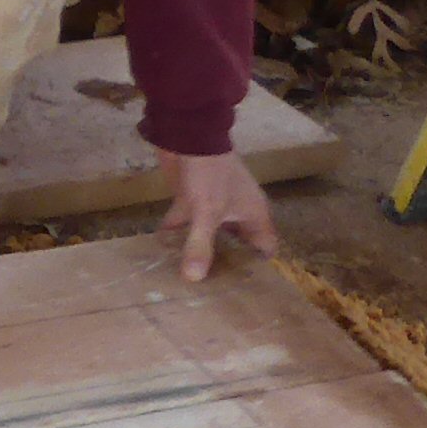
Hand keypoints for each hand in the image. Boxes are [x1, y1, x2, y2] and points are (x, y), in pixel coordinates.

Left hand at [159, 148, 279, 283]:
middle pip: (237, 246)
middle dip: (225, 266)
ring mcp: (213, 206)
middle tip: (213, 295)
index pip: (265, 247)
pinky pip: (185, 225)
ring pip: (209, 236)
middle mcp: (237, 212)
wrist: (187, 132)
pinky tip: (161, 256)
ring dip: (198, 252)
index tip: (248, 293)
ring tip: (186, 282)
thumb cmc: (209, 172)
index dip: (260, 269)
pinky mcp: (190, 200)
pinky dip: (174, 237)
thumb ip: (201, 245)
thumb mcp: (207, 212)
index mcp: (253, 213)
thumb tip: (194, 279)